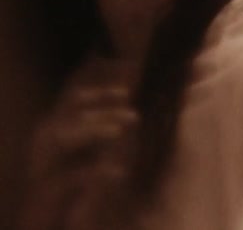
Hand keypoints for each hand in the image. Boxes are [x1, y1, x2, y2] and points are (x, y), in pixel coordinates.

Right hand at [21, 85, 136, 229]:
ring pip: (63, 139)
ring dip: (92, 131)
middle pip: (72, 118)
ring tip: (119, 132)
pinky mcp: (46, 188)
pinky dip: (95, 172)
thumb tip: (130, 109)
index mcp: (52, 129)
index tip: (125, 93)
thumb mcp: (85, 152)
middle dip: (104, 114)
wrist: (42, 214)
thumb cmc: (67, 179)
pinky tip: (119, 172)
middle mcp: (43, 142)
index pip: (72, 102)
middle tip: (134, 116)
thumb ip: (101, 130)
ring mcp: (42, 164)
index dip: (98, 95)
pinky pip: (69, 176)